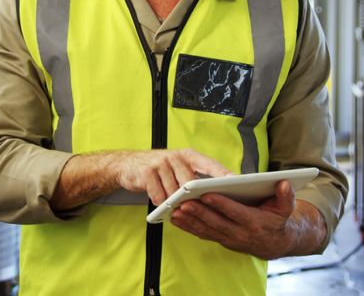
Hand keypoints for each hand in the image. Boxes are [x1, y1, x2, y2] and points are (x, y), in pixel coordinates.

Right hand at [113, 148, 230, 205]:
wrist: (126, 165)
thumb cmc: (158, 169)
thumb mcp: (177, 167)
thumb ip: (193, 176)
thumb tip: (215, 194)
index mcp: (188, 155)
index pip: (210, 164)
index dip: (224, 174)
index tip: (238, 184)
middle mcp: (175, 156)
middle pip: (191, 182)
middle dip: (193, 197)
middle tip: (196, 207)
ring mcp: (160, 163)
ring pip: (175, 191)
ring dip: (175, 203)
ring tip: (175, 207)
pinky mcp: (146, 173)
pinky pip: (159, 196)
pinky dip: (161, 203)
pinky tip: (160, 203)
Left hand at [170, 180, 313, 259]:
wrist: (275, 243)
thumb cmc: (277, 220)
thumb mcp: (286, 208)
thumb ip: (286, 196)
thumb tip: (284, 183)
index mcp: (254, 222)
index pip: (235, 212)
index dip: (221, 204)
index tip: (206, 194)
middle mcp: (240, 233)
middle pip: (216, 222)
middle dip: (199, 213)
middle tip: (183, 202)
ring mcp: (229, 238)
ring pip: (206, 230)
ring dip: (190, 221)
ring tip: (175, 210)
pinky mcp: (221, 240)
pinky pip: (203, 234)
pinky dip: (189, 228)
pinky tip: (176, 219)